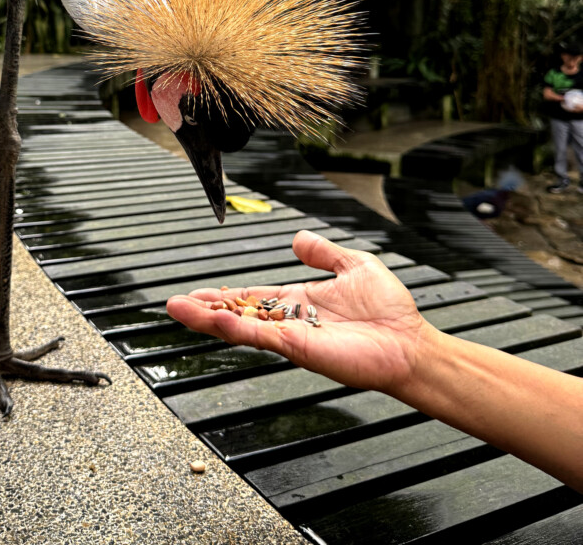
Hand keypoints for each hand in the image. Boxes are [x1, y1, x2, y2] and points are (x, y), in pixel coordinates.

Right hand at [167, 230, 433, 393]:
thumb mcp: (353, 266)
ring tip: (178, 310)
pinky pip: (261, 336)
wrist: (410, 341)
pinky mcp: (299, 348)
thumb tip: (298, 238)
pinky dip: (235, 328)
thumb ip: (324, 253)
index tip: (199, 294)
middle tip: (175, 304)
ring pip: (241, 326)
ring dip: (208, 319)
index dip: (225, 296)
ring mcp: (291, 336)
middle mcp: (290, 321)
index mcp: (298, 302)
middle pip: (238, 314)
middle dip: (206, 310)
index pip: (252, 298)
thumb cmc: (390, 310)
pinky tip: (213, 321)